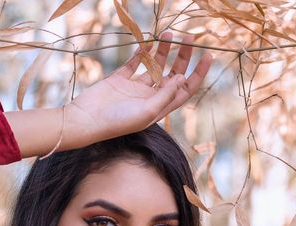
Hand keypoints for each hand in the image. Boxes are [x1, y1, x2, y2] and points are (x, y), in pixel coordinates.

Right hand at [63, 32, 211, 147]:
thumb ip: (166, 95)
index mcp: (159, 108)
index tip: (208, 55)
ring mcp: (134, 89)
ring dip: (163, 51)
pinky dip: (141, 53)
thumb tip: (181, 78)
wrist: (87, 120)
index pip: (185, 89)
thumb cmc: (117, 122)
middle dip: (183, 57)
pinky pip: (134, 64)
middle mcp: (149, 98)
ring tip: (168, 34)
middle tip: (189, 37)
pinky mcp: (119, 80)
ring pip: (154, 66)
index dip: (198, 73)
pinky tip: (148, 43)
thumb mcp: (148, 112)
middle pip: (172, 75)